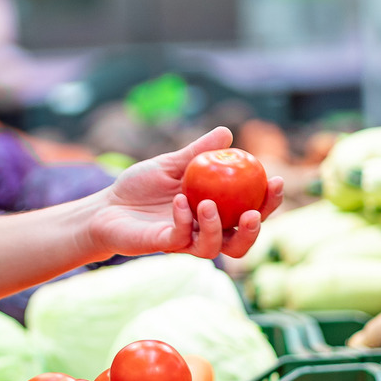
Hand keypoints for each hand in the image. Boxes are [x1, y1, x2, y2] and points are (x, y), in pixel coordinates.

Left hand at [86, 127, 284, 260]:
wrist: (105, 207)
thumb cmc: (139, 187)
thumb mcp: (170, 164)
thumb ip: (197, 153)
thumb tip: (227, 132)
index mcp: (215, 211)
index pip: (250, 210)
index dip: (268, 201)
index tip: (276, 180)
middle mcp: (205, 231)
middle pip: (242, 239)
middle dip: (256, 226)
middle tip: (254, 210)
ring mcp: (185, 241)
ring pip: (216, 247)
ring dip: (218, 228)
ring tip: (209, 205)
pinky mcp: (164, 245)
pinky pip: (181, 237)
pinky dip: (184, 219)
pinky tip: (180, 201)